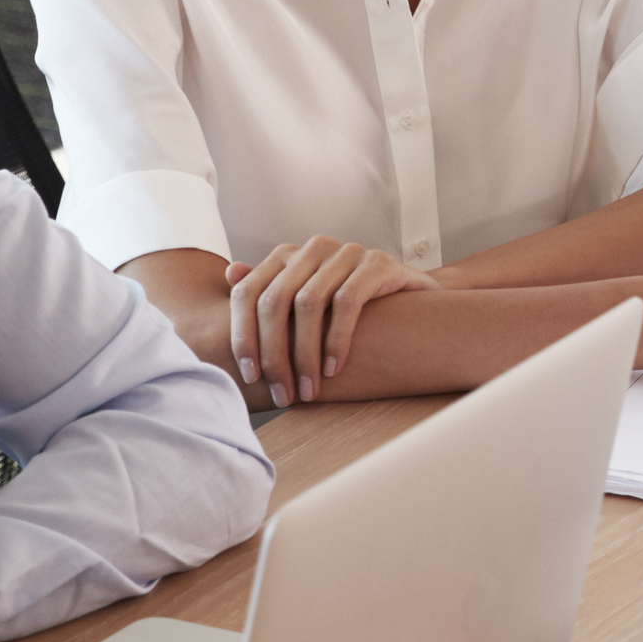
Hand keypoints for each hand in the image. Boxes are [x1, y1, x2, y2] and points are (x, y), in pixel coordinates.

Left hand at [225, 236, 438, 409]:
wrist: (412, 306)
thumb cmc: (349, 311)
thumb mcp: (304, 305)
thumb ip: (268, 292)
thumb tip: (230, 273)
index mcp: (287, 256)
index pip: (248, 293)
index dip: (243, 336)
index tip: (250, 377)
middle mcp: (313, 248)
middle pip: (275, 301)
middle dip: (274, 354)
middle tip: (282, 393)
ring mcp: (347, 251)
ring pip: (308, 303)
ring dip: (305, 355)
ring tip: (309, 389)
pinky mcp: (377, 262)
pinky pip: (347, 302)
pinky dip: (336, 339)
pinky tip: (334, 368)